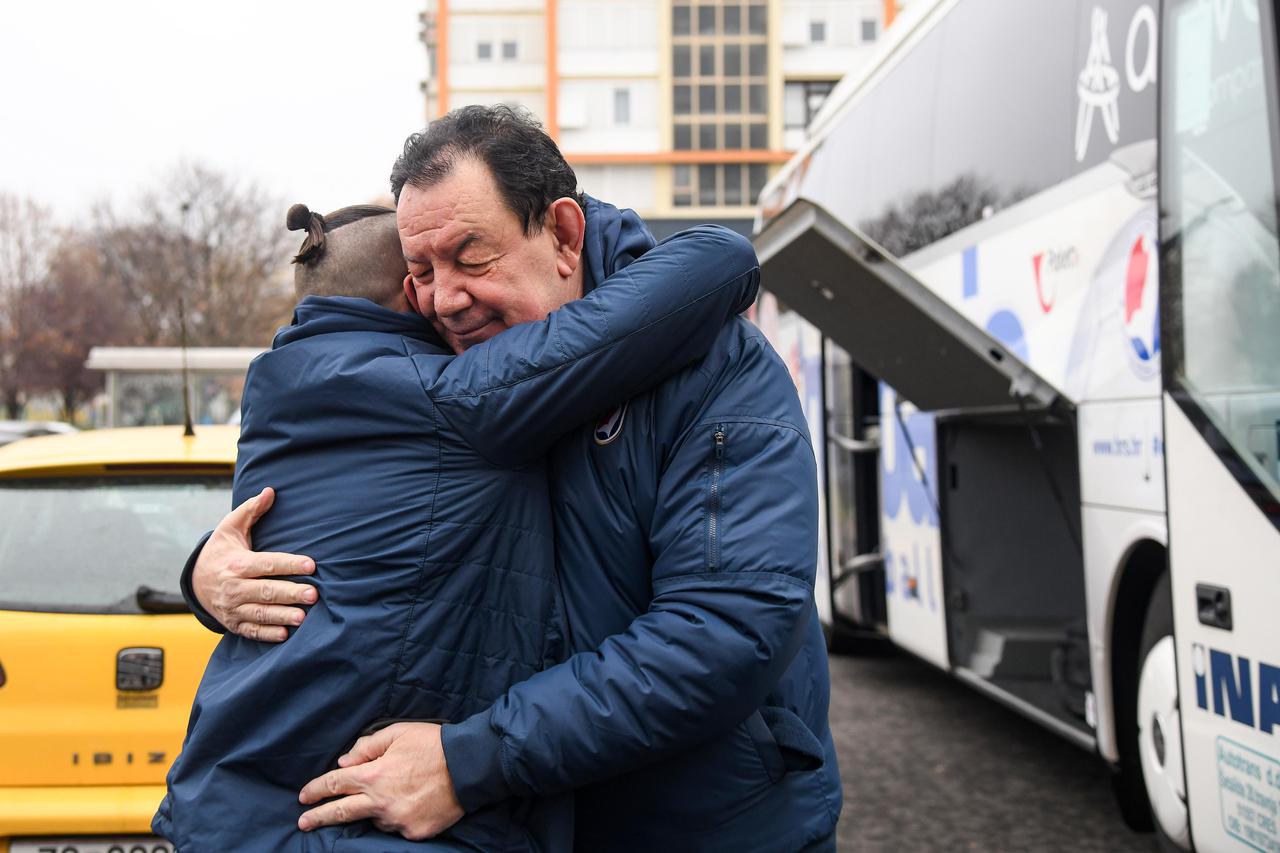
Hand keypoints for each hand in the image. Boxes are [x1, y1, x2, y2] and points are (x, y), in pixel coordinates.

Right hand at [192, 486, 315, 641]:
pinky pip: (251, 630)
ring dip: (281, 616)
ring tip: (302, 617)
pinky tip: (285, 634)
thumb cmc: (221, 551)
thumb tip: (270, 491)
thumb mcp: (230, 527)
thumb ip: (250, 510)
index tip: (311, 564)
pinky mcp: (234, 623)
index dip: (289, 564)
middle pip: (266, 591)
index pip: (267, 564)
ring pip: (260, 613)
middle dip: (290, 593)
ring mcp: (233, 608)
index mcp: (237, 564)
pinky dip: (266, 634)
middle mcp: (234, 587)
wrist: (196, 581)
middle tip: (313, 594)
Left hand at [298, 722, 464, 839]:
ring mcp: (397, 820)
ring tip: (395, 794)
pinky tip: (411, 803)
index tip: (303, 796)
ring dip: (374, 810)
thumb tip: (344, 762)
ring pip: (375, 819)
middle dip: (318, 817)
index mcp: (374, 776)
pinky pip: (397, 826)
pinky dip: (398, 816)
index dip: (316, 790)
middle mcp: (380, 802)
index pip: (335, 784)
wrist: (470, 767)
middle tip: (303, 822)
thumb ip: (367, 747)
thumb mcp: (398, 733)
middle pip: (340, 812)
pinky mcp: (414, 832)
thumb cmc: (433, 745)